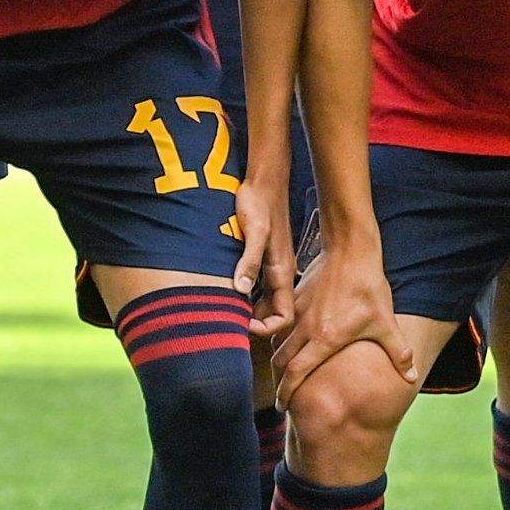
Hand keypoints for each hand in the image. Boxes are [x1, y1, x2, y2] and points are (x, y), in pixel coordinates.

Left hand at [231, 175, 298, 340]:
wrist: (263, 182)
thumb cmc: (260, 203)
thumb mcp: (255, 232)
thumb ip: (250, 261)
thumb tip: (241, 290)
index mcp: (282, 271)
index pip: (285, 315)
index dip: (267, 327)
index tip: (244, 323)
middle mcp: (279, 273)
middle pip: (273, 313)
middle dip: (255, 323)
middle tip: (229, 320)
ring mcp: (271, 267)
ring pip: (263, 301)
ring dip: (248, 310)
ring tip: (224, 309)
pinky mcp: (262, 258)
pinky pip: (256, 287)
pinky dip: (244, 294)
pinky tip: (226, 290)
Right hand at [277, 242, 409, 399]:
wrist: (351, 251)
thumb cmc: (369, 287)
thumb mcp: (385, 322)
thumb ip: (398, 352)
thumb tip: (410, 377)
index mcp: (325, 339)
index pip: (296, 373)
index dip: (287, 393)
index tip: (284, 407)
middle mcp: (306, 328)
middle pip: (280, 361)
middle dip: (278, 381)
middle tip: (283, 396)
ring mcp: (298, 312)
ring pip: (277, 342)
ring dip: (278, 360)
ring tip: (282, 373)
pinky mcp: (296, 299)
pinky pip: (282, 323)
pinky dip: (279, 337)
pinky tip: (287, 342)